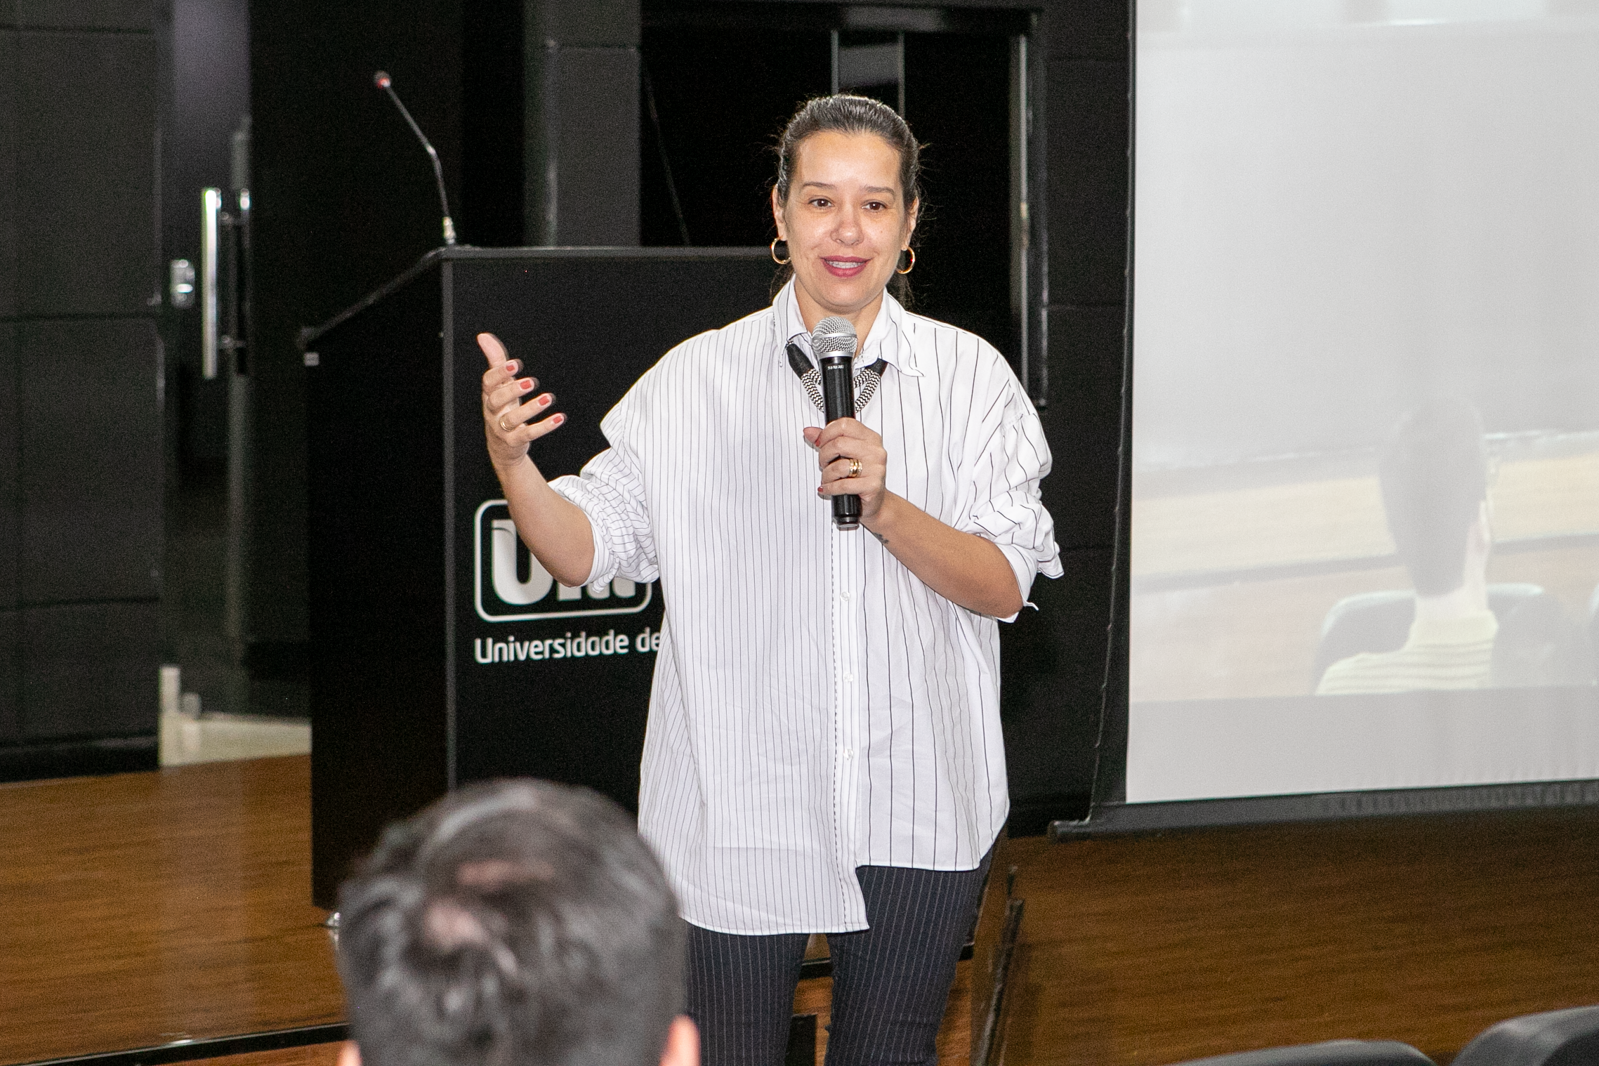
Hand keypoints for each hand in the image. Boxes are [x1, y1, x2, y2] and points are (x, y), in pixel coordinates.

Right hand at [479, 332, 562, 470]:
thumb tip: (483, 336)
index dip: (500, 373)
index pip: (489, 382)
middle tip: (531, 381)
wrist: (502, 445)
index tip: (515, 364)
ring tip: (547, 398)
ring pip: (512, 419)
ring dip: (530, 408)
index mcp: (489, 395)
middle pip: (497, 400)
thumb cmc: (502, 408)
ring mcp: (502, 428)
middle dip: (513, 390)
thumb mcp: (499, 384)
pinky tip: (559, 418)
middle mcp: (493, 411)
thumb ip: (495, 360)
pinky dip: (544, 426)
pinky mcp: (514, 441)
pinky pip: (528, 434)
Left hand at [804, 418, 888, 521]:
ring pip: (839, 465)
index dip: (827, 433)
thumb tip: (809, 431)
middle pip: (839, 443)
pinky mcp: (872, 486)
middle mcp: (875, 451)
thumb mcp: (845, 455)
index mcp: (870, 438)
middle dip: (824, 455)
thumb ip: (828, 440)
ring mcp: (876, 468)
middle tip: (823, 463)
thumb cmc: (860, 477)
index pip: (845, 424)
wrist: (875, 501)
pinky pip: (843, 485)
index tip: (820, 443)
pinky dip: (830, 488)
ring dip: (827, 475)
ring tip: (827, 479)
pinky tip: (828, 488)